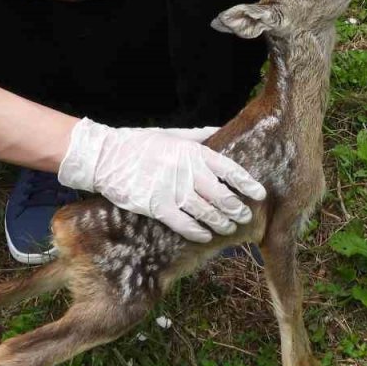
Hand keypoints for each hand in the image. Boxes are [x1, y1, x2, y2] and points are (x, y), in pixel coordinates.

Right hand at [58, 119, 265, 241]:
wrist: (106, 157)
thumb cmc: (140, 144)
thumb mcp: (172, 134)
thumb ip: (199, 136)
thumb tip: (223, 130)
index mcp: (193, 152)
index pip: (229, 169)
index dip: (247, 184)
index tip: (260, 194)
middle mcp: (186, 171)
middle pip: (222, 195)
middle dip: (237, 209)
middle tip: (245, 217)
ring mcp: (172, 189)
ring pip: (206, 212)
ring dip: (221, 223)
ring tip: (229, 229)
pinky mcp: (156, 206)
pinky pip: (183, 224)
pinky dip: (197, 231)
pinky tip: (206, 235)